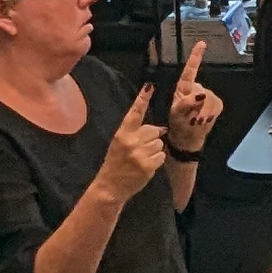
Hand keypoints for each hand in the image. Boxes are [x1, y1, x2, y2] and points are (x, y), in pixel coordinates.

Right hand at [95, 86, 167, 200]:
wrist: (110, 186)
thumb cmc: (116, 163)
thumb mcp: (120, 144)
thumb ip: (136, 133)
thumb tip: (160, 129)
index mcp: (122, 133)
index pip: (134, 113)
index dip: (142, 99)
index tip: (150, 86)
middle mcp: (130, 141)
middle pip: (154, 130)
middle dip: (152, 138)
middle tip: (141, 150)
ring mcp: (139, 153)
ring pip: (159, 143)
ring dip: (154, 151)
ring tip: (142, 159)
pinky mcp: (147, 165)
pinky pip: (161, 156)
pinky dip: (157, 161)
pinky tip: (146, 166)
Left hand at [163, 42, 220, 153]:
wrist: (187, 138)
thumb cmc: (178, 124)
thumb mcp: (177, 114)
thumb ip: (186, 103)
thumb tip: (200, 95)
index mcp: (183, 88)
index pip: (190, 71)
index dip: (196, 56)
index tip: (202, 44)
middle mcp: (196, 89)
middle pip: (204, 92)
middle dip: (200, 107)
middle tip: (194, 120)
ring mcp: (206, 97)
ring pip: (211, 99)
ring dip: (206, 112)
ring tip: (197, 122)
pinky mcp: (215, 105)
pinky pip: (217, 106)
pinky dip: (212, 114)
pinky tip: (206, 120)